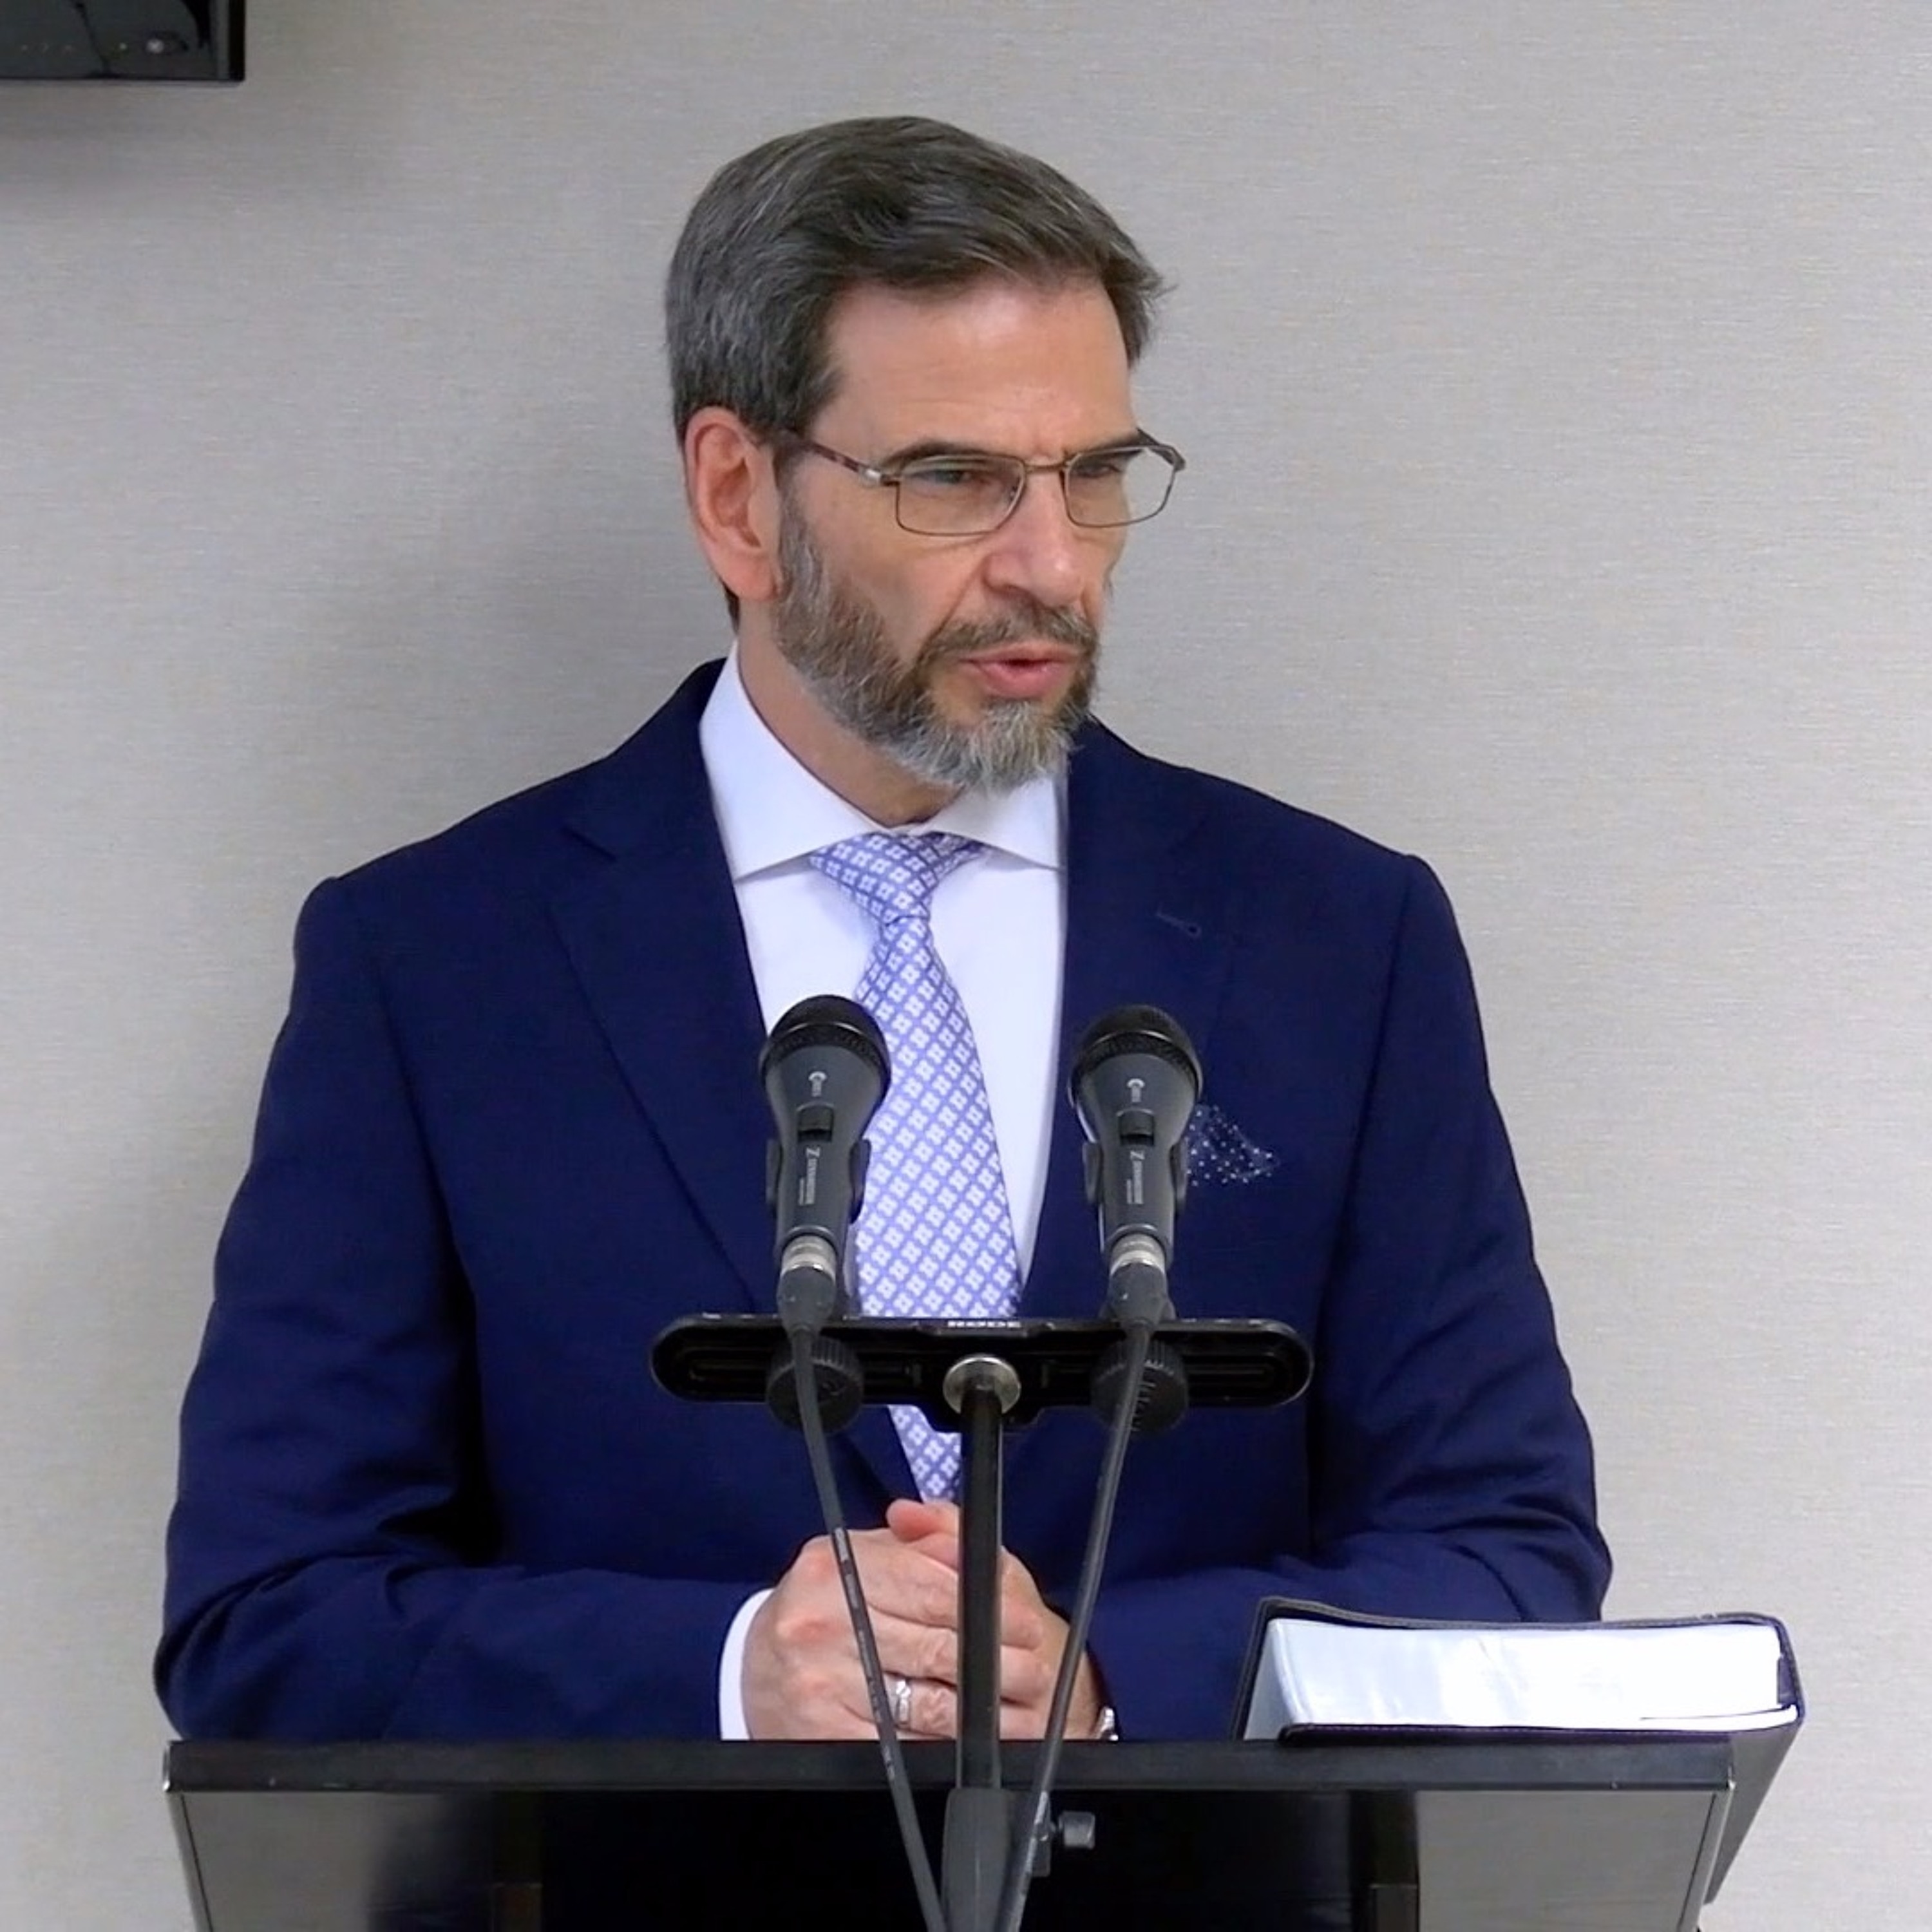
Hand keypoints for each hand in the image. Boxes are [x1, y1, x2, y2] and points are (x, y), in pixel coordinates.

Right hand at [740, 1499, 1101, 1740]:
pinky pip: (901, 1743)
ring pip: (925, 1701)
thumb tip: (966, 1537)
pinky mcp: (821, 1733)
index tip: (1024, 1623)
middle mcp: (822, 1620)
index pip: (931, 1584)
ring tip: (1020, 1707)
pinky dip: (944, 1745)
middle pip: (935, 1645)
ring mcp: (820, 1681)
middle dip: (997, 1661)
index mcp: (834, 1567)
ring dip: (985, 1711)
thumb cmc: (826, 1604)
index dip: (988, 1606)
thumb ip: (925, 1540)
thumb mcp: (867, 1555)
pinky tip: (975, 1741)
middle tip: (1032, 1669)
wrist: (758, 1663)